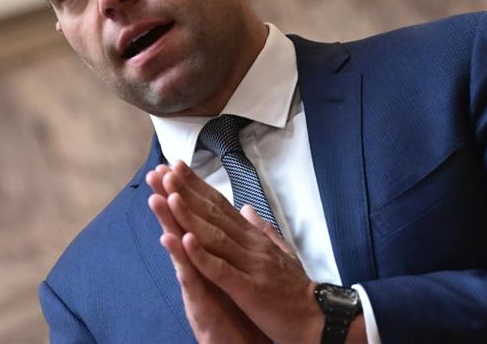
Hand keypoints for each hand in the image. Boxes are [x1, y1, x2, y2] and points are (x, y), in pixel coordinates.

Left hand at [154, 161, 323, 343]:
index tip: (177, 168)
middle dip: (187, 192)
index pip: (220, 205)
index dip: (197, 186)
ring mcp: (250, 265)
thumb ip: (260, 228)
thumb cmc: (296, 288)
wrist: (321, 317)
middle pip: (213, 213)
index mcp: (253, 237)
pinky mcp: (250, 289)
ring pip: (214, 236)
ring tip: (170, 196)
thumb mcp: (278, 252)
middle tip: (165, 172)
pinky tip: (186, 240)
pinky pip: (222, 270)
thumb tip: (245, 207)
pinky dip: (203, 255)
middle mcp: (250, 245)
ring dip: (190, 215)